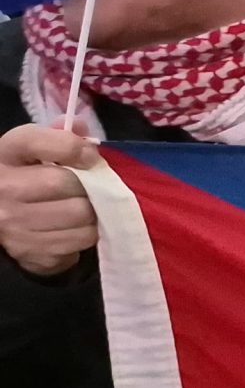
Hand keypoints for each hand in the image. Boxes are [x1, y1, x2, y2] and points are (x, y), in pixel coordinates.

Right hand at [0, 126, 102, 276]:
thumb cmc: (20, 175)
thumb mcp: (30, 149)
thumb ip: (59, 137)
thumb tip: (85, 133)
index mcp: (6, 155)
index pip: (39, 143)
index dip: (73, 148)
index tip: (90, 157)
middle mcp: (4, 190)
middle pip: (67, 185)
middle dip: (89, 186)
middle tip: (91, 189)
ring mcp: (13, 226)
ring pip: (81, 220)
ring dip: (92, 215)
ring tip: (84, 209)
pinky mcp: (28, 253)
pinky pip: (76, 247)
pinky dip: (82, 238)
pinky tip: (72, 229)